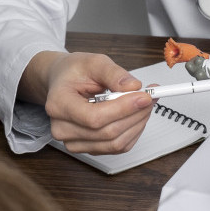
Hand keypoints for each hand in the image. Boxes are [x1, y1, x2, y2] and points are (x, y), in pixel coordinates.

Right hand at [20, 51, 154, 153]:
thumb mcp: (93, 62)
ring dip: (137, 124)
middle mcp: (62, 128)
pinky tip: (136, 116)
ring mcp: (73, 142)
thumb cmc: (74, 72)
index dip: (123, 109)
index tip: (144, 97)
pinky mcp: (87, 148)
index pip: (94, 117)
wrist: (63, 82)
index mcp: (58, 104)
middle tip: (150, 97)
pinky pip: (117, 147)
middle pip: (107, 133)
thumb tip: (133, 87)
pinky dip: (132, 132)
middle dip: (135, 114)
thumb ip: (113, 73)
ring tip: (144, 105)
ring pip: (115, 143)